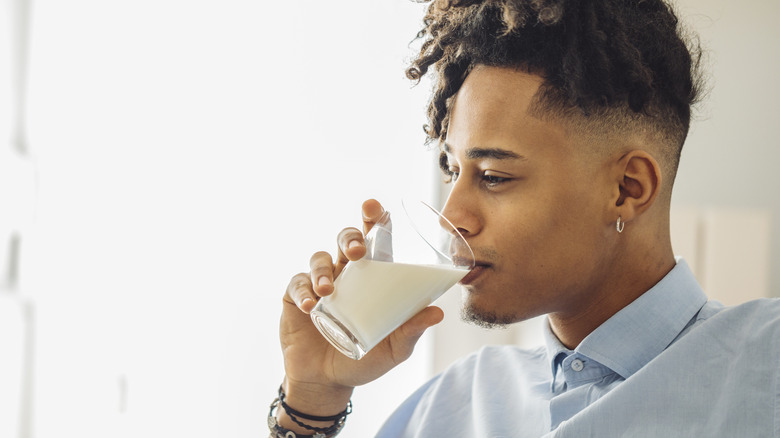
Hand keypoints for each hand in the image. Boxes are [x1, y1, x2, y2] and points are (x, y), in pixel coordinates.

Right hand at [278, 199, 444, 416]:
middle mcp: (346, 273)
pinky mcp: (295, 297)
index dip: (374, 218)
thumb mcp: (393, 349)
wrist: (328, 383)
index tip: (375, 208)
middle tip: (357, 253)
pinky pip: (297, 284)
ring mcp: (319, 282)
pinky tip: (310, 306)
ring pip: (320, 258)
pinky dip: (303, 292)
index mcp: (372, 276)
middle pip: (346, 239)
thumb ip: (411, 331)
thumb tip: (438, 313)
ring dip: (324, 270)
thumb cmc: (366, 360)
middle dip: (351, 238)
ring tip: (328, 291)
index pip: (374, 239)